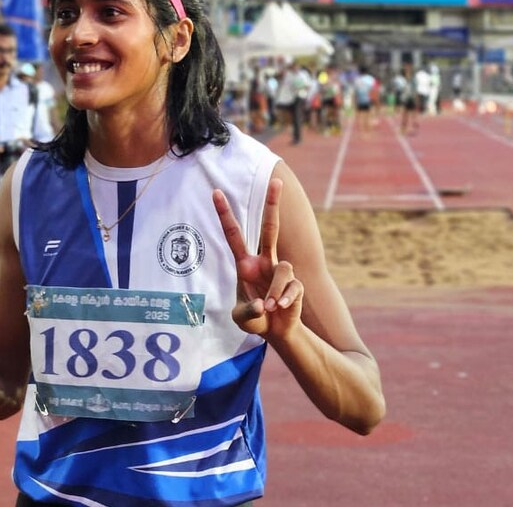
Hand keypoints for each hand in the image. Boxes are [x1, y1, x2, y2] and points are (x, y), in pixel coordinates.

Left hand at [213, 178, 302, 339]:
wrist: (275, 331)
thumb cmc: (255, 319)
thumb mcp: (241, 318)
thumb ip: (248, 312)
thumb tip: (265, 304)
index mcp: (245, 264)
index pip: (234, 235)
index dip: (225, 214)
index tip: (216, 191)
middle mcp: (264, 262)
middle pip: (270, 228)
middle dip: (273, 204)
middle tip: (276, 180)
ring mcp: (280, 271)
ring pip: (283, 268)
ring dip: (276, 290)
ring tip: (270, 307)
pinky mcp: (296, 284)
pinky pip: (292, 286)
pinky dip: (285, 299)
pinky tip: (280, 308)